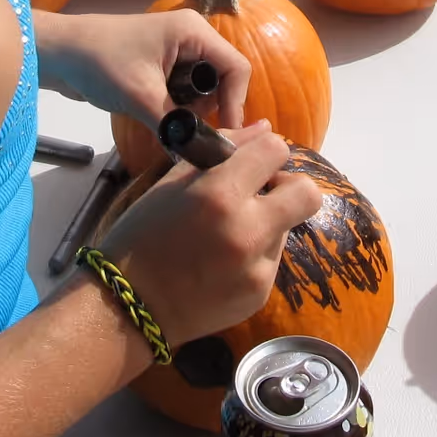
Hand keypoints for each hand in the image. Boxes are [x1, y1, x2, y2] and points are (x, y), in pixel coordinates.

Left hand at [36, 10, 247, 133]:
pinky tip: (156, 116)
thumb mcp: (142, 96)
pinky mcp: (159, 65)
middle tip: (185, 127)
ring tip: (163, 120)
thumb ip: (176, 124)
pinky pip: (182, 91)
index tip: (225, 135)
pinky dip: (175, 107)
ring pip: (202, 89)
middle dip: (208, 108)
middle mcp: (190, 37)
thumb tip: (203, 155)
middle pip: (221, 79)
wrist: (56, 53)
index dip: (236, 102)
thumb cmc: (99, 63)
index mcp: (193, 32)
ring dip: (189, 110)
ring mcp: (174, 51)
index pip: (237, 68)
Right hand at [96, 122, 321, 347]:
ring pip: (287, 228)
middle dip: (289, 186)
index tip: (253, 163)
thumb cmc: (141, 236)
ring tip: (226, 235)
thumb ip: (221, 152)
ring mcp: (258, 267)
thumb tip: (264, 129)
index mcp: (220, 194)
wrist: (129, 307)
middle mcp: (248, 230)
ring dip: (266, 223)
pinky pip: (271, 260)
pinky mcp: (260, 294)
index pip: (276, 150)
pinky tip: (220, 264)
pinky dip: (254, 255)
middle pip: (307, 193)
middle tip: (260, 195)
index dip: (266, 151)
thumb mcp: (171, 184)